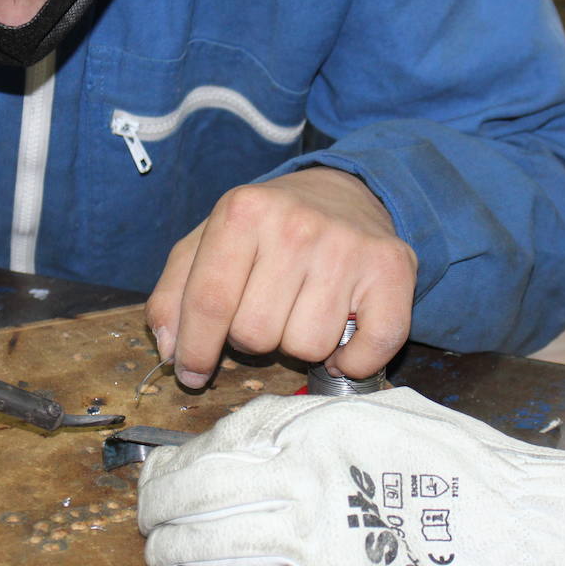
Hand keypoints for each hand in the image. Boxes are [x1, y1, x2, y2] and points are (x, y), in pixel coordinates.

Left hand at [138, 388, 564, 565]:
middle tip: (148, 514)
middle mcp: (308, 472)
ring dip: (172, 549)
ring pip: (211, 541)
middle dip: (160, 503)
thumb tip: (265, 445)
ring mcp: (318, 533)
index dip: (181, 458)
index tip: (163, 469)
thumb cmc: (466, 467)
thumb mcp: (388, 414)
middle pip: (201, 486)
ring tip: (161, 552)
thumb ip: (320, 424)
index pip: (223, 438)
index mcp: (320, 425)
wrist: (528, 524)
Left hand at [146, 167, 415, 387]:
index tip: (192, 372)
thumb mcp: (208, 241)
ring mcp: (347, 247)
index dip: (195, 349)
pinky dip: (352, 361)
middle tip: (267, 312)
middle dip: (253, 337)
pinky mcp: (392, 270)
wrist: (344, 193)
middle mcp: (296, 225)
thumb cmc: (267, 228)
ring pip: (307, 347)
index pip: (208, 302)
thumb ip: (176, 292)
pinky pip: (369, 349)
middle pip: (255, 333)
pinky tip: (341, 339)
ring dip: (300, 345)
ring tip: (304, 313)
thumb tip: (172, 350)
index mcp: (243, 211)